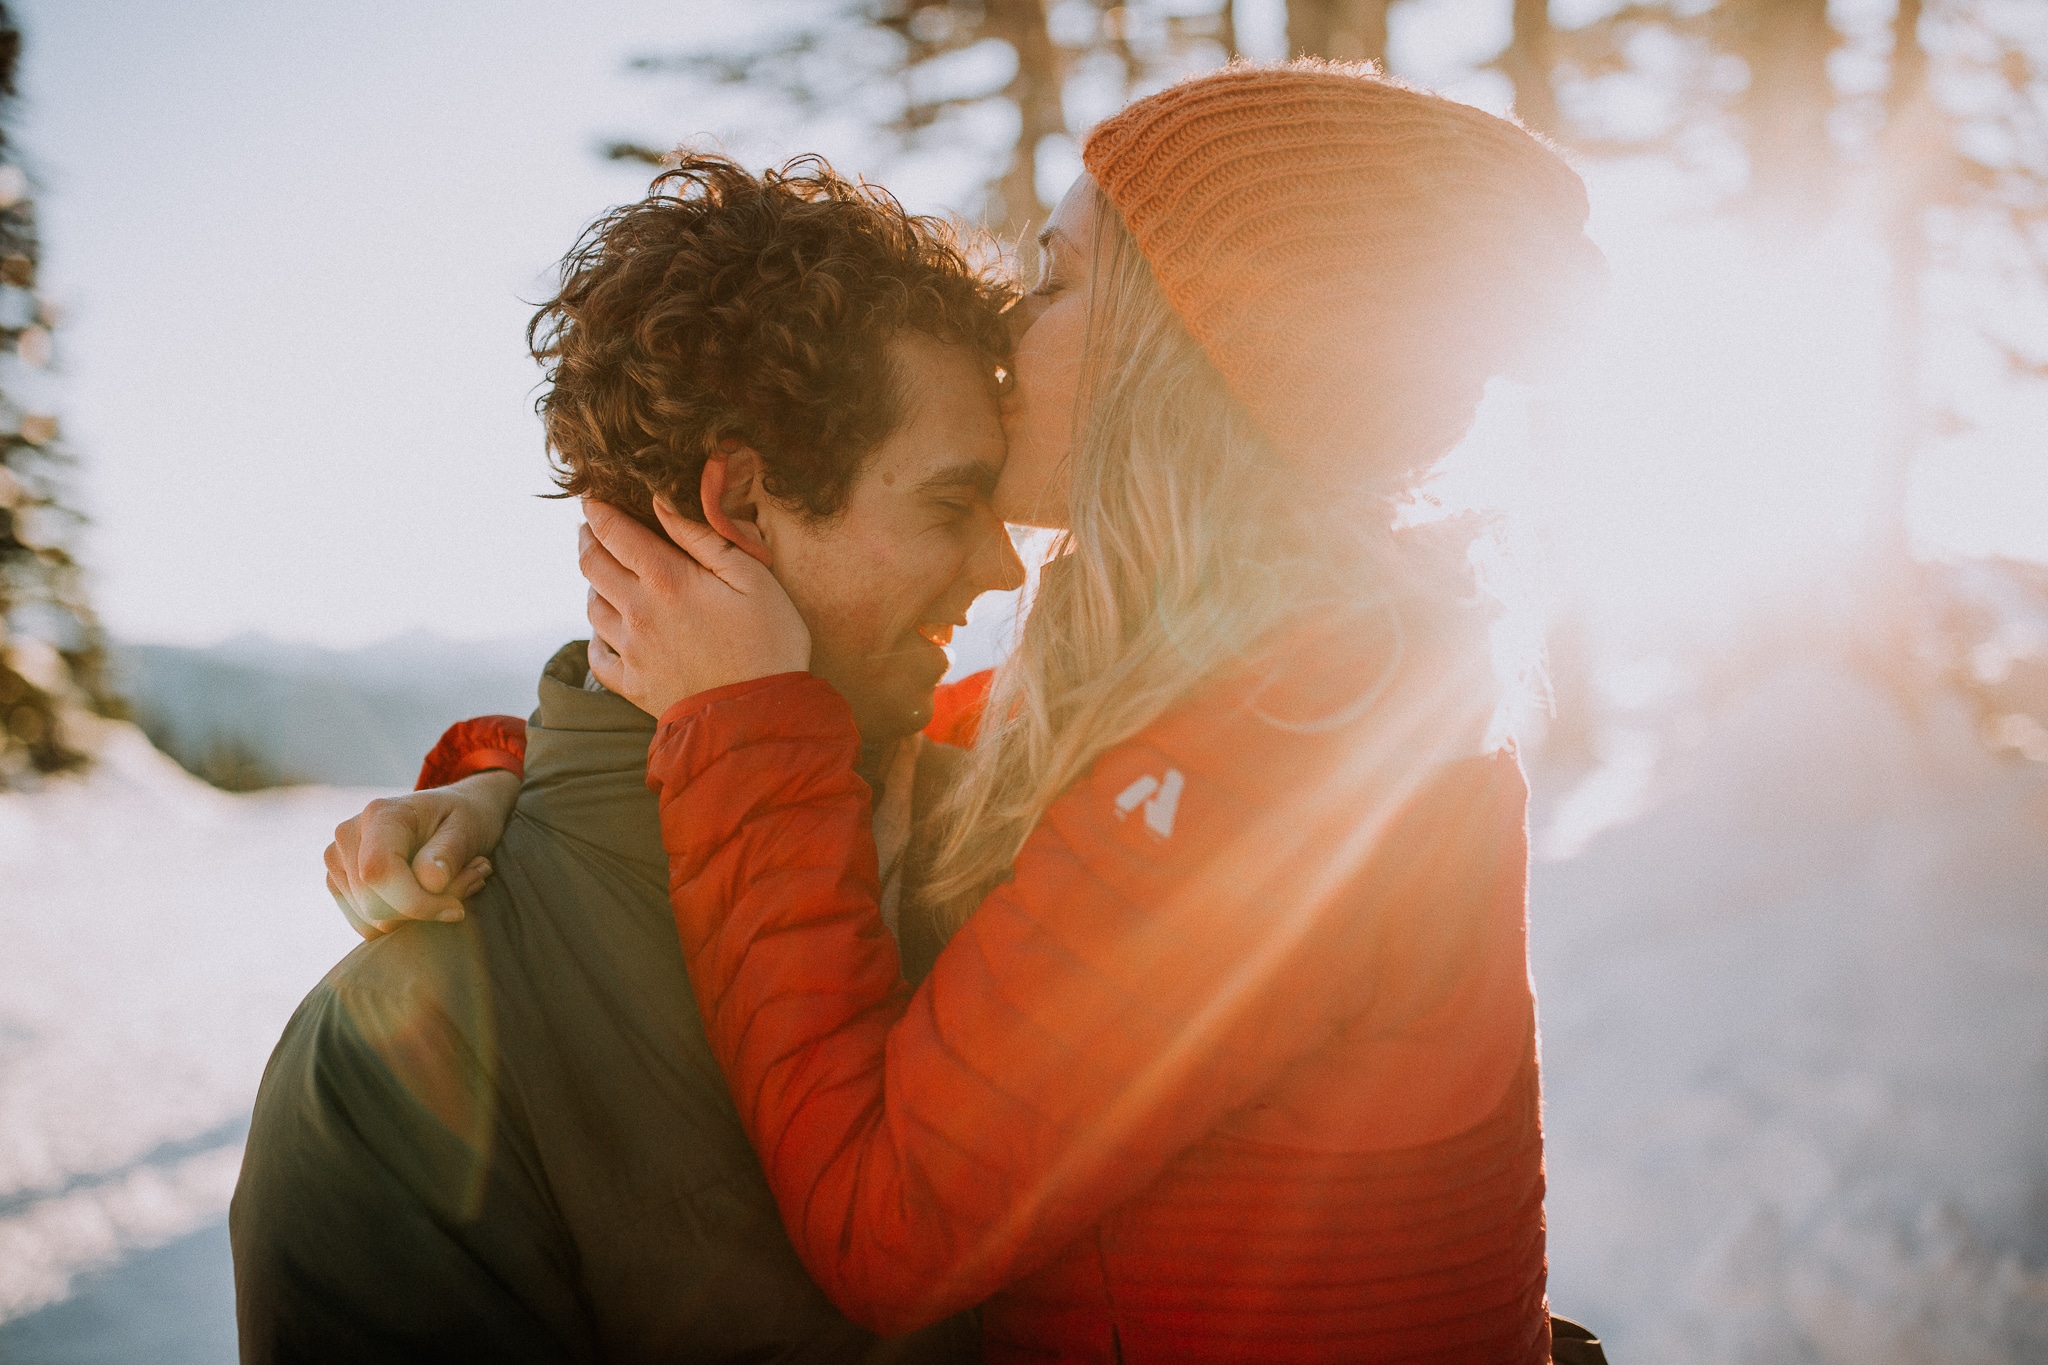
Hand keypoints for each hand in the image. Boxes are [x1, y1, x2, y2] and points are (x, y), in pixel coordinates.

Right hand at [323, 770, 518, 938]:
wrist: (451, 814)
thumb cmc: (463, 818)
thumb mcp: (468, 828)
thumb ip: (448, 853)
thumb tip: (430, 881)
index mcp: (380, 814)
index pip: (380, 873)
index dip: (417, 903)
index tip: (456, 908)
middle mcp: (349, 836)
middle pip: (374, 905)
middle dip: (423, 911)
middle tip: (468, 886)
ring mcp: (339, 861)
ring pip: (371, 921)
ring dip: (417, 917)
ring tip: (451, 886)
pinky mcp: (340, 884)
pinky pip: (368, 926)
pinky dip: (402, 921)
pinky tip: (426, 896)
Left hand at [580, 497, 810, 717]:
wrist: (761, 716)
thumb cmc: (769, 643)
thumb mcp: (753, 578)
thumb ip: (703, 538)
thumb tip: (661, 503)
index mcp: (668, 580)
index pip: (614, 532)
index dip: (597, 509)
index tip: (590, 495)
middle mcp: (639, 612)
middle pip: (592, 565)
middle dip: (588, 538)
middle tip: (591, 526)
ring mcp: (632, 652)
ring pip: (592, 607)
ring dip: (593, 584)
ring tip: (604, 575)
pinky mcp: (633, 686)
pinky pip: (598, 657)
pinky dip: (595, 638)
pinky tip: (606, 632)